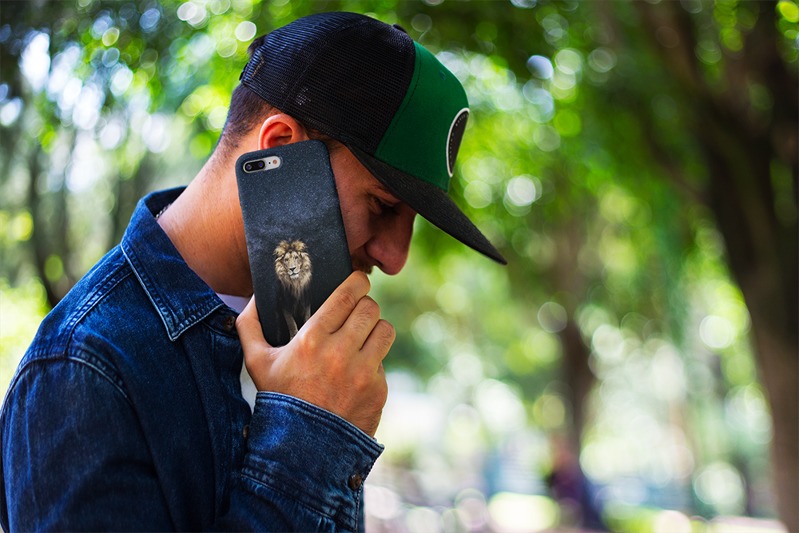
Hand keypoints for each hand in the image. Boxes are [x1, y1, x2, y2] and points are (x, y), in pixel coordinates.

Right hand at [236, 271, 393, 436]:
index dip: (358, 282)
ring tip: (364, 336)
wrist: (302, 449)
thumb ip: (250, 325)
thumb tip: (254, 298)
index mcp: (312, 339)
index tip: (358, 281)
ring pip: (385, 330)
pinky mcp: (378, 390)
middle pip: (370, 308)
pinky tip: (357, 372)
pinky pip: (384, 362)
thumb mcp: (256, 362)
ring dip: (375, 330)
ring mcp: (363, 373)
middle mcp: (341, 353)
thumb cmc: (279, 400)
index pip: (348, 295)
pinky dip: (373, 363)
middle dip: (365, 305)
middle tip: (358, 311)